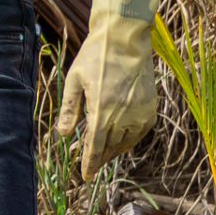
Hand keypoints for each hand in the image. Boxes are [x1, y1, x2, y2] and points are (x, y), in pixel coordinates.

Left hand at [57, 0, 164, 176]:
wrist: (125, 38)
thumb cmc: (95, 56)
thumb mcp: (74, 81)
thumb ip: (70, 109)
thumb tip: (64, 135)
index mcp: (102, 110)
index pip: (95, 147)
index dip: (89, 164)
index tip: (85, 176)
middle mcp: (123, 115)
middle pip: (110, 147)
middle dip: (99, 157)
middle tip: (90, 165)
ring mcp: (140, 112)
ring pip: (126, 142)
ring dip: (114, 150)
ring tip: (103, 155)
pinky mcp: (151, 108)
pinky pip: (140, 133)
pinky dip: (130, 140)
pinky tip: (121, 141)